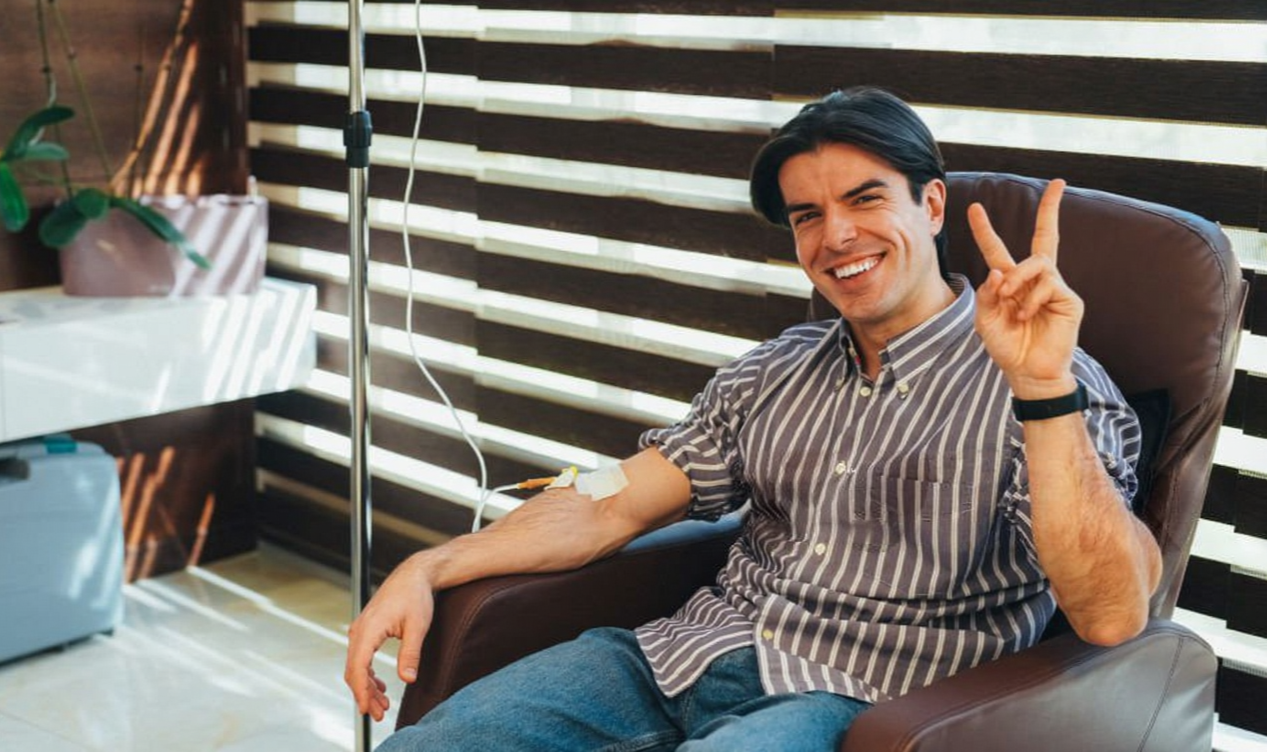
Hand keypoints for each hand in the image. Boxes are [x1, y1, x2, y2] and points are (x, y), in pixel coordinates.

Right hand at [344, 553, 434, 721]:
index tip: (367, 709)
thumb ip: (410, 654)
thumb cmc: (415, 596)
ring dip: (367, 686)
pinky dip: (368, 673)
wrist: (414, 575)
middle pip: (354, 670)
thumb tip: (408, 679)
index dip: (361, 691)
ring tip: (382, 704)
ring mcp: (360, 630)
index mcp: (369, 629)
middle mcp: (359, 630)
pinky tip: (380, 685)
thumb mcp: (418, 627)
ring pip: (357, 665)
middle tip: (379, 714)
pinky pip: (361, 657)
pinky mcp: (366, 630)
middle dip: (365, 694)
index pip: (358, 667)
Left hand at [969, 179, 1083, 397]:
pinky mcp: (1069, 299)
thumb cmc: (1007, 347)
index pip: (998, 250)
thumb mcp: (985, 319)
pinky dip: (1031, 299)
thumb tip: (1000, 270)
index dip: (985, 230)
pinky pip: (1048, 284)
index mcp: (1010, 282)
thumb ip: (987, 293)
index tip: (974, 207)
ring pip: (1037, 262)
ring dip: (1018, 278)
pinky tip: (1026, 315)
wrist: (1028, 372)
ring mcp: (1054, 287)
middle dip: (1051, 209)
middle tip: (1059, 183)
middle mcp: (1034, 280)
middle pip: (1045, 237)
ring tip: (1011, 301)